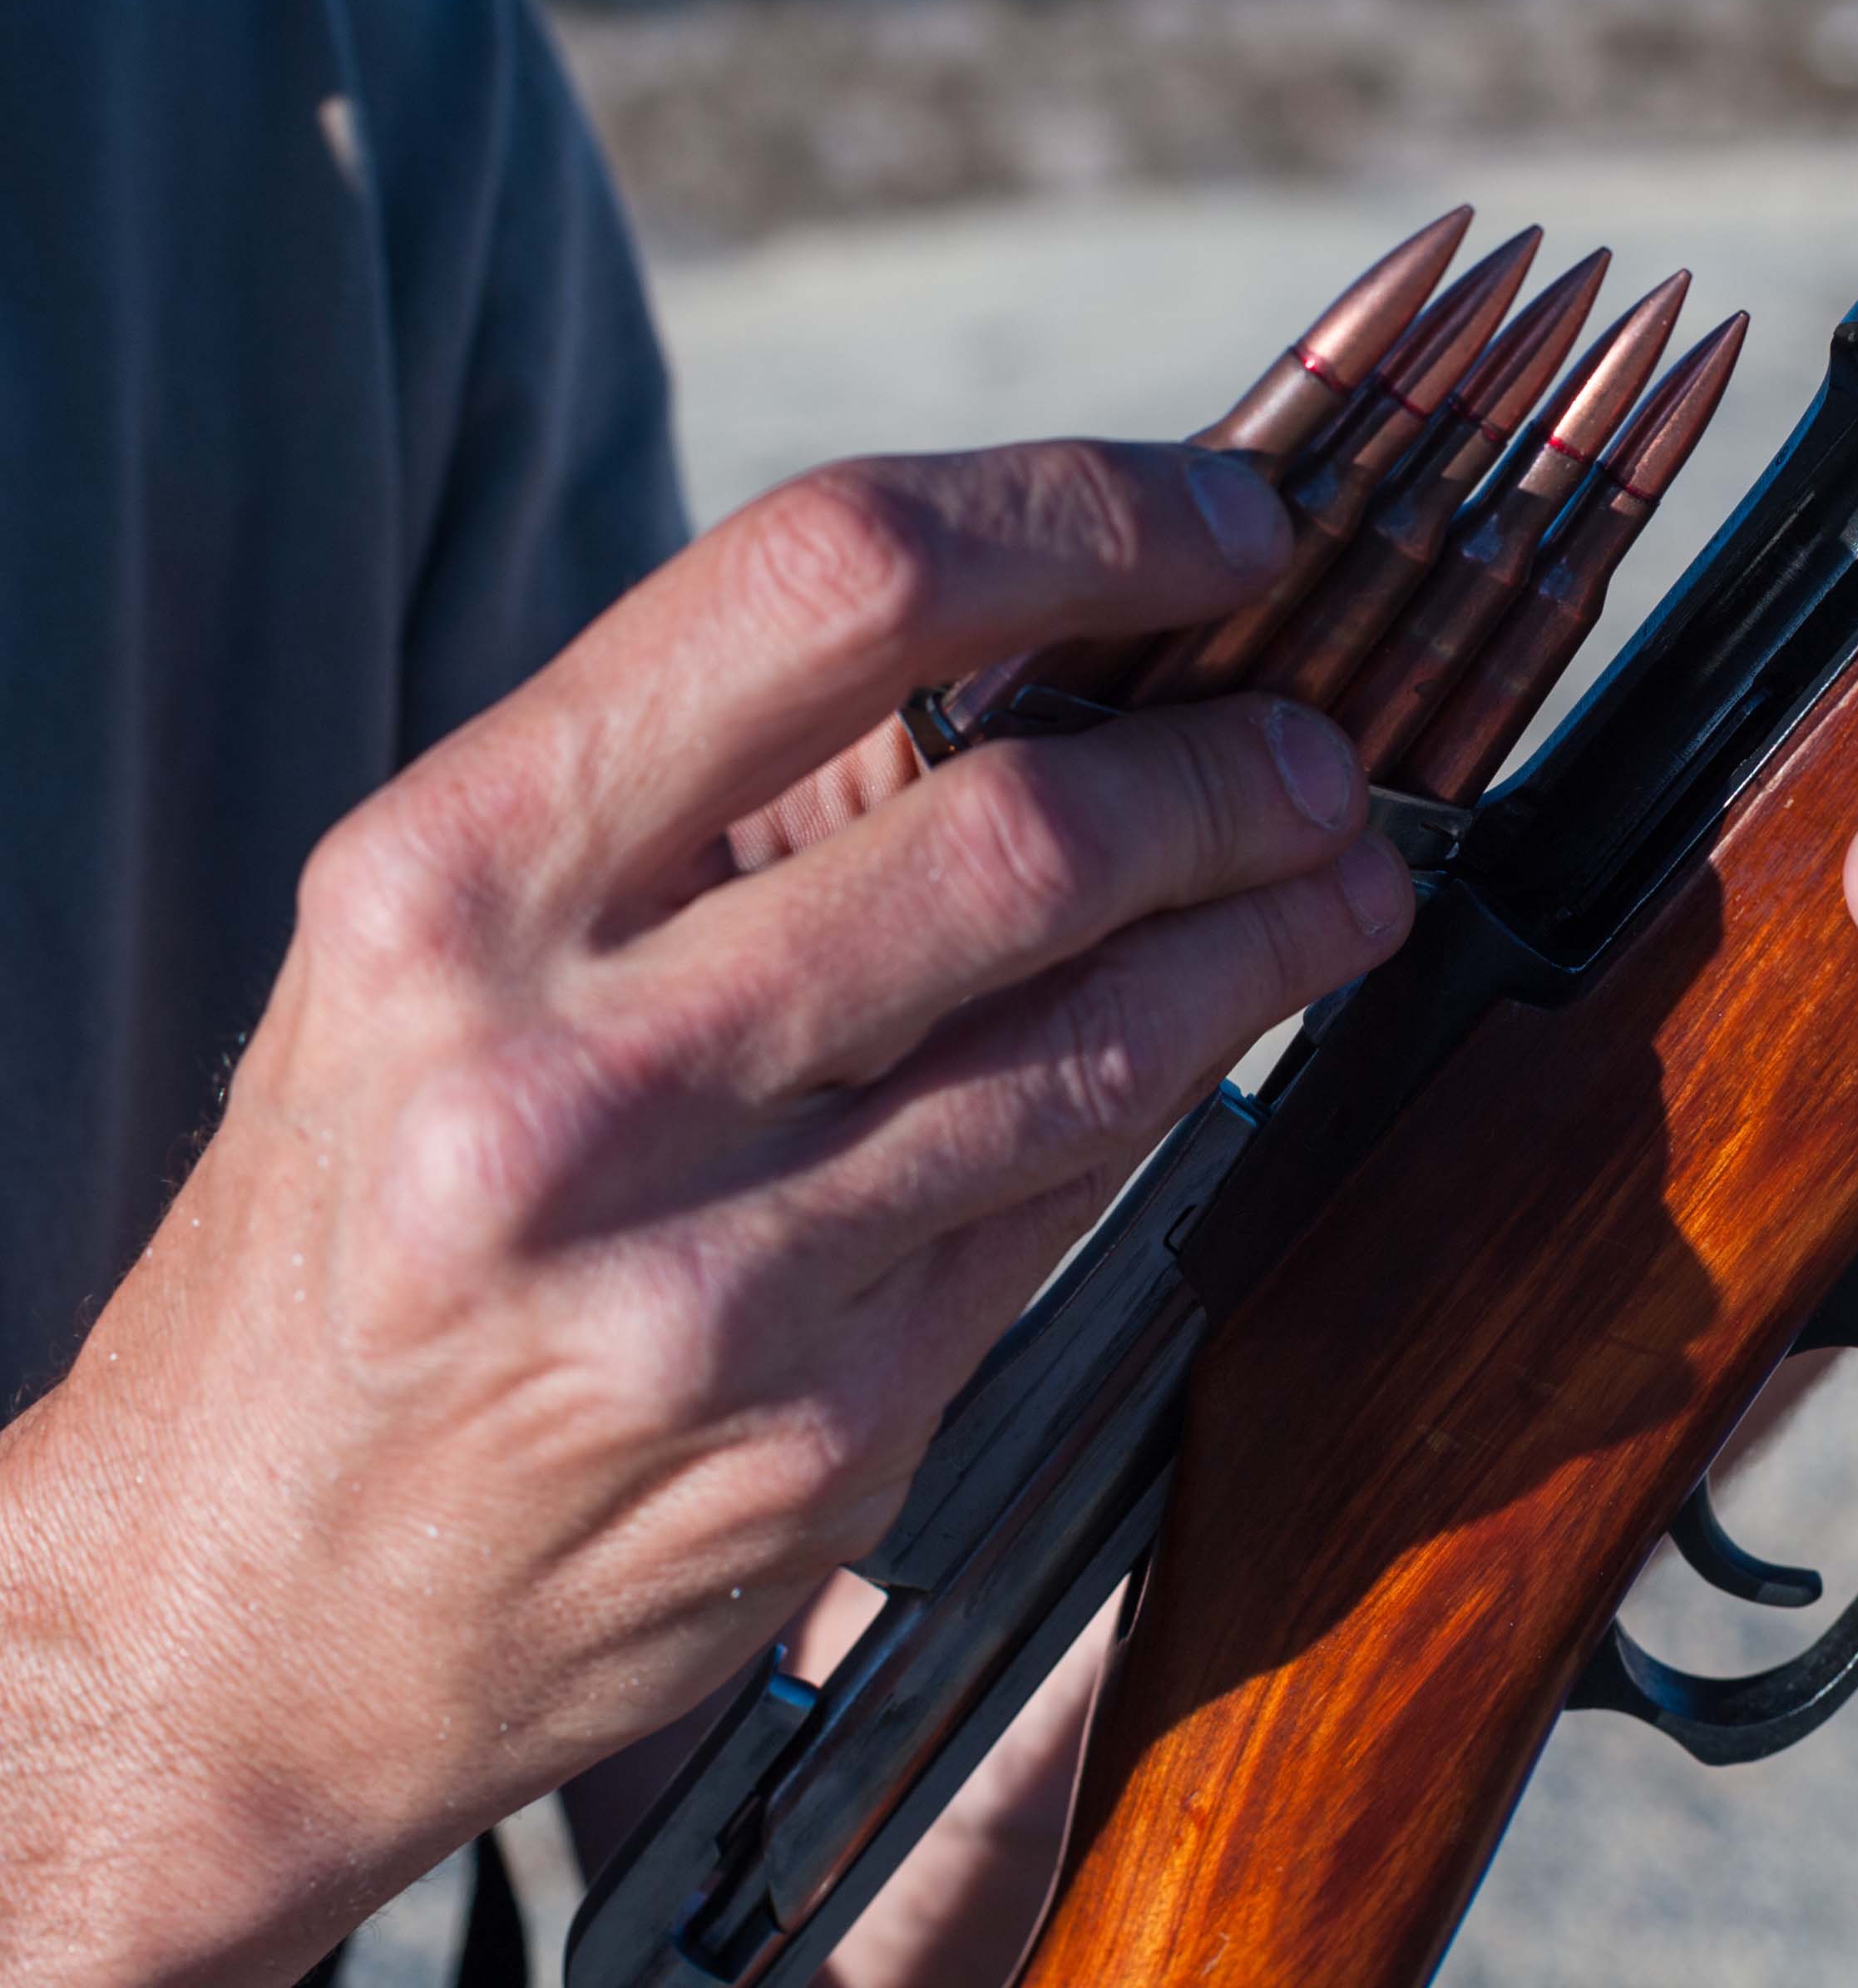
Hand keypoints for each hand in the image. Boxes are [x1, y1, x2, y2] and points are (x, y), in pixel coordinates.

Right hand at [0, 443, 1408, 1985]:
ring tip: (1346, 861)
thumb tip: (1053, 643)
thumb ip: (711, 798)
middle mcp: (565, 1074)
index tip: (1229, 522)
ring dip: (1274, 919)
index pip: (834, 584)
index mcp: (454, 881)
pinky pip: (1072, 1201)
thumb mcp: (448, 955)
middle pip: (1022, 826)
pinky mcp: (829, 1426)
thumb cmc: (367, 1217)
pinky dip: (1186, 1082)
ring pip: (1100, 1032)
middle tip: (1321, 737)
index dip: (1089, 520)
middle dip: (1235, 759)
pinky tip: (1236, 1022)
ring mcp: (710, 1274)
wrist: (236, 1612)